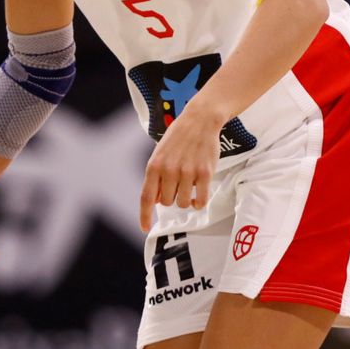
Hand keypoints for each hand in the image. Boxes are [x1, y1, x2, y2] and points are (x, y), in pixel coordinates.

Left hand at [139, 107, 221, 231]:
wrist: (200, 120)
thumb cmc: (179, 137)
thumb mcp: (160, 154)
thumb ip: (156, 176)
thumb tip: (156, 200)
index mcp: (154, 165)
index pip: (146, 197)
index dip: (145, 216)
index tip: (144, 228)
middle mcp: (169, 170)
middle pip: (167, 203)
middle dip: (171, 198)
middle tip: (178, 185)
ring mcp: (187, 172)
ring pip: (183, 203)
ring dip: (186, 199)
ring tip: (189, 186)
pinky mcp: (205, 173)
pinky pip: (200, 200)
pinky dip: (199, 202)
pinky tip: (198, 195)